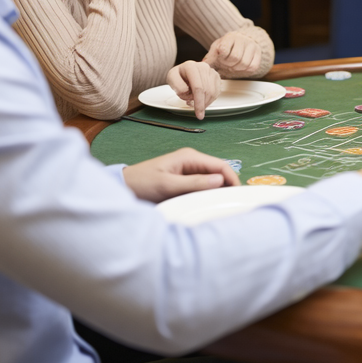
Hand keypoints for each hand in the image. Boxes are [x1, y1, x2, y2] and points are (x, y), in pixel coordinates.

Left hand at [123, 147, 238, 203]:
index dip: (232, 178)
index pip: (220, 165)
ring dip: (218, 191)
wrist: (122, 187)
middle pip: (218, 172)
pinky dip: (208, 194)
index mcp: (189, 157)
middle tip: (234, 203)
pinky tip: (209, 204)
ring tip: (224, 205)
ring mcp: (188, 171)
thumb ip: (194, 183)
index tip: (239, 194)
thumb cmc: (141, 183)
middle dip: (227, 185)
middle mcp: (192, 161)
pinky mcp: (184, 180)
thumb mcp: (167, 185)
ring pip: (212, 180)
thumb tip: (221, 181)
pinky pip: (202, 186)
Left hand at [166, 59, 221, 119]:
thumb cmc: (178, 76)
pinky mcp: (216, 76)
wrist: (184, 70)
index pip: (198, 87)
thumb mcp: (171, 78)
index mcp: (191, 67)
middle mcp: (203, 67)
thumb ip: (177, 85)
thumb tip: (186, 91)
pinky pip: (216, 92)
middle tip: (194, 108)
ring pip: (213, 92)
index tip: (198, 114)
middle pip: (207, 91)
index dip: (199, 102)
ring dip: (205, 102)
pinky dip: (210, 99)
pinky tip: (202, 99)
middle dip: (201, 104)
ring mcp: (211, 71)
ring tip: (196, 101)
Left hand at [204, 31, 262, 75]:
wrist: (243, 40)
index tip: (220, 57)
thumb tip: (202, 65)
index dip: (221, 57)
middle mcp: (243, 40)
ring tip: (233, 66)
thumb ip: (211, 56)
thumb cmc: (227, 46)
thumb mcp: (217, 47)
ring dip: (237, 68)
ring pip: (245, 64)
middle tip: (226, 64)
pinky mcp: (258, 54)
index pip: (225, 49)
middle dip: (229, 64)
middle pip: (236, 58)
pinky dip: (245, 70)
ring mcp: (252, 46)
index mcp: (231, 37)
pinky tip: (241, 67)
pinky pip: (253, 67)